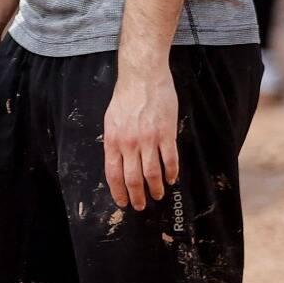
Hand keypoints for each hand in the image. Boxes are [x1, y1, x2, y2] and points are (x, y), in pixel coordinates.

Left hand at [102, 62, 178, 209]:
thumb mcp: (111, 119)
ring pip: (152, 174)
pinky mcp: (166, 134)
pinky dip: (171, 173)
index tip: (122, 202)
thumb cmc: (126, 97)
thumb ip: (115, 141)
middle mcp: (128, 143)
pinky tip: (172, 179)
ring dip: (156, 188)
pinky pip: (170, 161)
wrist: (142, 77)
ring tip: (158, 195)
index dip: (118, 191)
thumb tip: (118, 162)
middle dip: (136, 196)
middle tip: (140, 206)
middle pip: (132, 178)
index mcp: (113, 139)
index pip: (113, 173)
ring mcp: (148, 139)